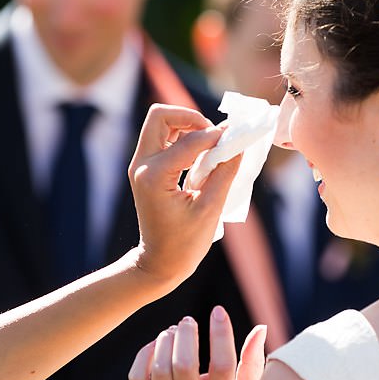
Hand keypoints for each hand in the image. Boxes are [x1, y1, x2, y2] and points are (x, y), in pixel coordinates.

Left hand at [129, 105, 241, 288]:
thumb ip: (225, 172)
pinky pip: (161, 138)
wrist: (158, 263)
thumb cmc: (184, 243)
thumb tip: (238, 145)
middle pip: (160, 116)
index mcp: (155, 176)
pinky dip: (182, 137)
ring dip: (186, 125)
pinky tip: (200, 153)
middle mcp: (141, 165)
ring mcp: (140, 166)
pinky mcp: (145, 169)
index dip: (216, 136)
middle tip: (213, 134)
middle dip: (190, 117)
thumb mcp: (211, 208)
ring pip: (159, 123)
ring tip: (210, 143)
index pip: (189, 141)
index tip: (236, 137)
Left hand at [129, 306, 266, 379]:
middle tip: (189, 322)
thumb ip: (251, 367)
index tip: (218, 312)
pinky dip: (144, 356)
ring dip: (166, 341)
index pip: (223, 363)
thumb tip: (261, 328)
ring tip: (173, 332)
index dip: (222, 333)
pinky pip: (137, 378)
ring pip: (161, 367)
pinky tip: (155, 346)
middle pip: (186, 363)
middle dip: (187, 334)